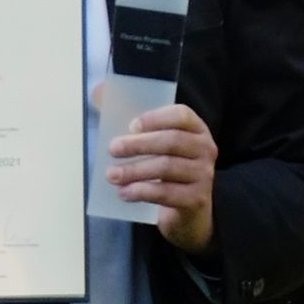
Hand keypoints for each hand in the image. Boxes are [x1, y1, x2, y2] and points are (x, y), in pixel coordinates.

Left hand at [101, 89, 218, 243]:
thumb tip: (98, 92)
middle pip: (171, 141)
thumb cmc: (167, 171)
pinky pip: (166, 193)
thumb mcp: (154, 146)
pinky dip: (142, 191)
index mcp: (196, 130)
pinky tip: (124, 193)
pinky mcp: (195, 199)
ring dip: (135, 170)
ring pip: (167, 167)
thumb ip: (130, 122)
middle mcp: (205, 149)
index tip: (131, 125)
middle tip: (113, 149)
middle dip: (139, 144)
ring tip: (112, 175)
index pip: (182, 115)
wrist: (188, 211)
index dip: (156, 118)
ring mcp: (203, 175)